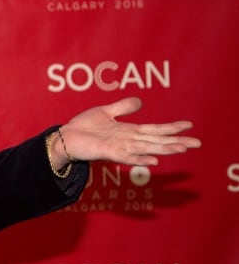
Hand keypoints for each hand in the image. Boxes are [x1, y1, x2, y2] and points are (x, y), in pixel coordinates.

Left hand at [56, 97, 200, 166]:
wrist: (66, 136)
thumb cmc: (84, 127)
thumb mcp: (105, 111)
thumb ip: (123, 107)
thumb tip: (140, 102)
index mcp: (129, 131)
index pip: (155, 129)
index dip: (171, 128)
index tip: (189, 126)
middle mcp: (128, 141)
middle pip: (156, 140)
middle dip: (176, 141)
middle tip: (196, 143)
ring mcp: (119, 148)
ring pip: (146, 149)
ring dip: (163, 149)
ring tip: (180, 149)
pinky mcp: (108, 152)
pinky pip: (126, 157)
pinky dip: (139, 159)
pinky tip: (152, 161)